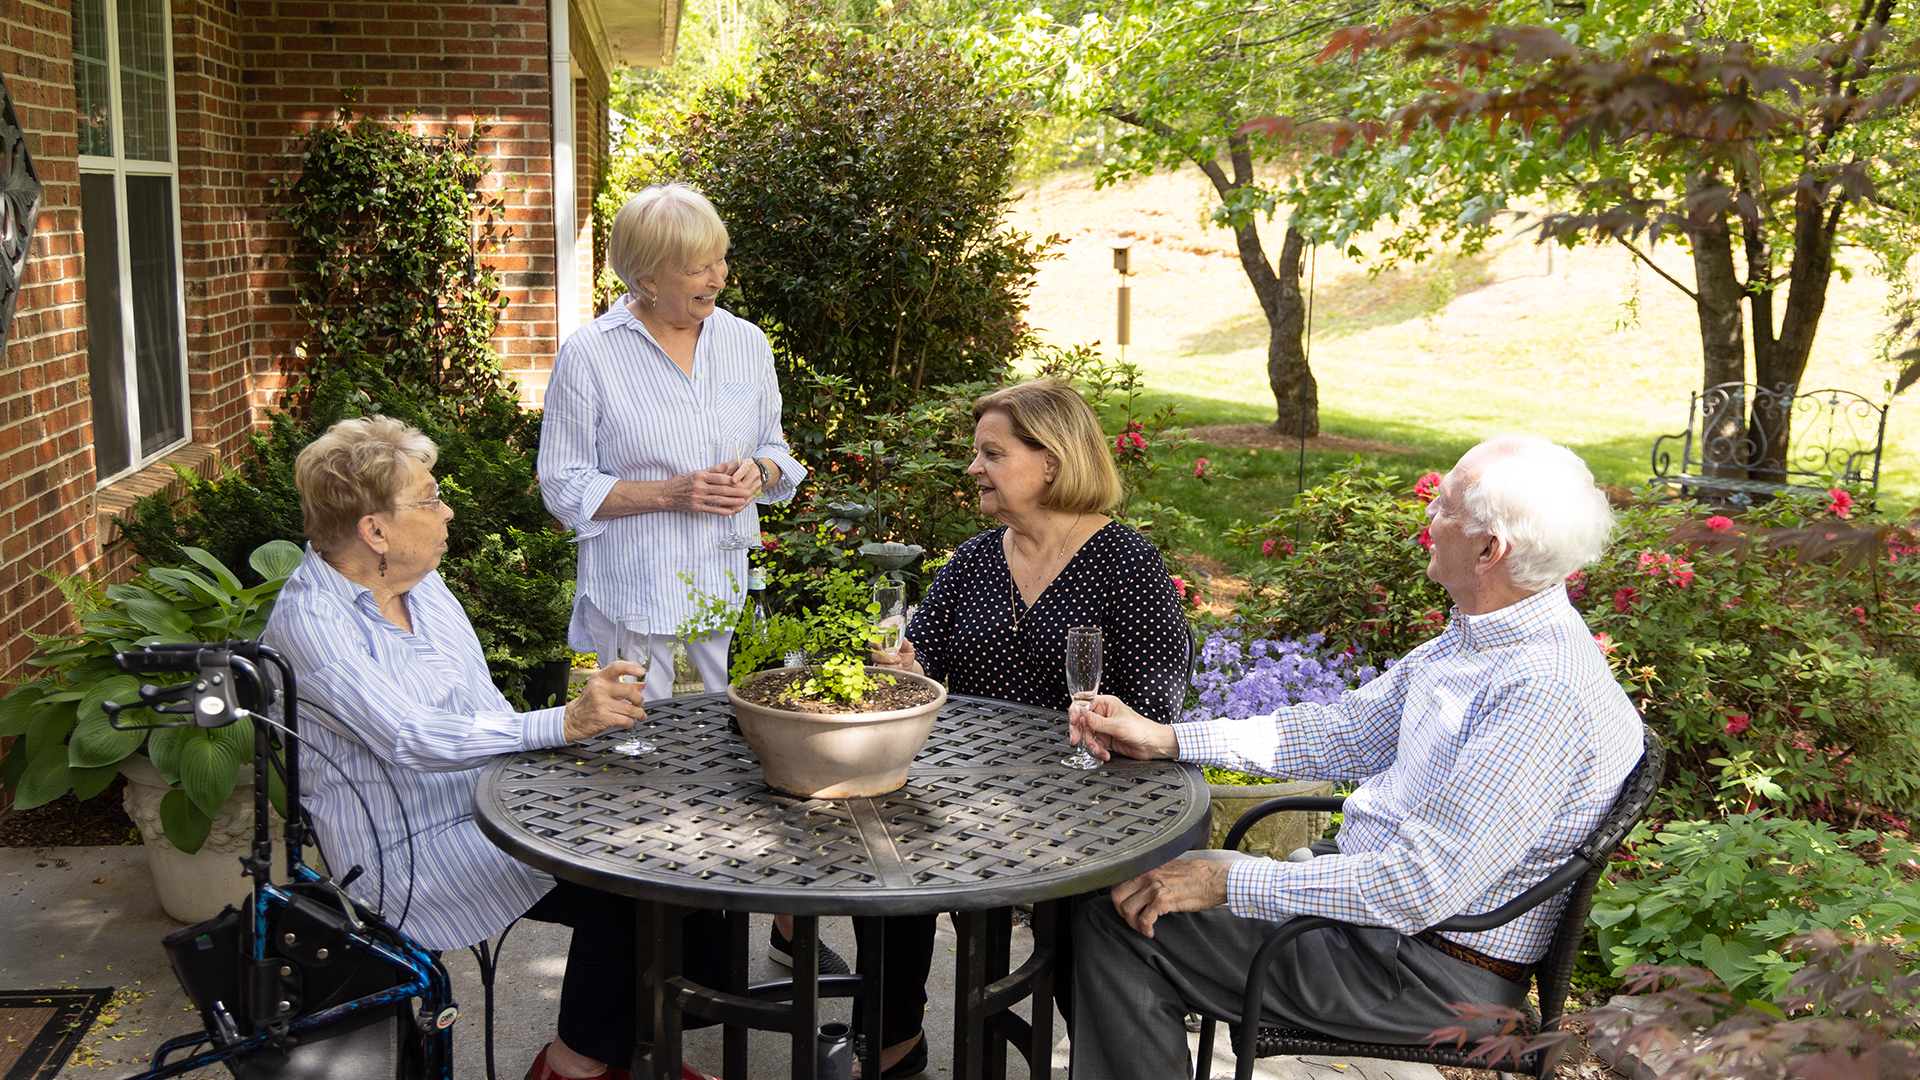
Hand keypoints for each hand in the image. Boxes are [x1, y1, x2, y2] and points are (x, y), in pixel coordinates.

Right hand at [562, 663, 646, 740]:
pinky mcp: (603, 718)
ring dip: (638, 713)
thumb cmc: (589, 703)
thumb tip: (641, 684)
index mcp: (599, 678)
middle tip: (640, 702)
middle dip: (639, 699)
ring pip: (630, 708)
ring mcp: (601, 704)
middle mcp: (599, 689)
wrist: (572, 720)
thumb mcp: (602, 688)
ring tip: (638, 714)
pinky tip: (628, 721)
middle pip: (629, 690)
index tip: (641, 671)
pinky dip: (631, 722)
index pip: (617, 667)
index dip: (631, 668)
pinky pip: (626, 720)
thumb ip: (622, 685)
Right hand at [656, 467, 755, 515]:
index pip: (719, 478)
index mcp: (700, 476)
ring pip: (718, 500)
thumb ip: (712, 470)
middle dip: (736, 491)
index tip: (741, 481)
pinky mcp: (696, 507)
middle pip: (721, 490)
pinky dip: (722, 511)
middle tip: (747, 492)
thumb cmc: (681, 481)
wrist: (666, 494)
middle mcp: (699, 487)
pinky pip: (712, 510)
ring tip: (742, 501)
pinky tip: (731, 511)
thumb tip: (727, 464)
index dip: (731, 480)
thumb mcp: (695, 472)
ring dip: (732, 501)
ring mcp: (697, 498)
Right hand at [869, 637, 923, 673]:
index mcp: (882, 646)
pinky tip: (899, 669)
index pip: (873, 643)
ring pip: (880, 665)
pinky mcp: (883, 672)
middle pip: (876, 655)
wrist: (909, 667)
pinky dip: (892, 671)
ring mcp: (880, 664)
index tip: (879, 645)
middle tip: (898, 658)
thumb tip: (903, 639)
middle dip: (887, 657)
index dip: (874, 643)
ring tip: (900, 665)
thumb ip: (905, 643)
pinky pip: (884, 673)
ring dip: (891, 666)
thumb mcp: (907, 647)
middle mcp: (879, 655)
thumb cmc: (906, 655)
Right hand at [1071, 695, 1178, 761]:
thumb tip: (1084, 716)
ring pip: (1087, 735)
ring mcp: (1103, 727)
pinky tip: (1105, 754)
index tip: (1073, 721)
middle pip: (1082, 721)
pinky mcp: (1106, 739)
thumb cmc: (1140, 729)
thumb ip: (1099, 722)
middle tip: (1075, 740)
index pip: (1084, 703)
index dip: (1076, 711)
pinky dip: (1097, 751)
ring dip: (1091, 745)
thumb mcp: (1118, 725)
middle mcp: (1102, 714)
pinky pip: (1094, 744)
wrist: (1151, 744)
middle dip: (1079, 732)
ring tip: (1098, 750)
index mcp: (1105, 703)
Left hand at [1109, 859, 1229, 937]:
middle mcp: (1147, 874)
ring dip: (1133, 923)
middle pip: (1117, 896)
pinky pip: (1144, 919)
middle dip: (1122, 912)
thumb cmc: (1198, 875)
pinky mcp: (1163, 900)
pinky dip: (1145, 929)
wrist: (1215, 879)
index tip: (1126, 907)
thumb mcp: (1170, 868)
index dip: (1119, 897)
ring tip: (1143, 928)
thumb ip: (1153, 875)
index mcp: (1147, 866)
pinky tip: (1151, 932)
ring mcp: (1153, 887)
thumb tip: (1141, 887)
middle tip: (1132, 920)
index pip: (1118, 881)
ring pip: (1128, 909)